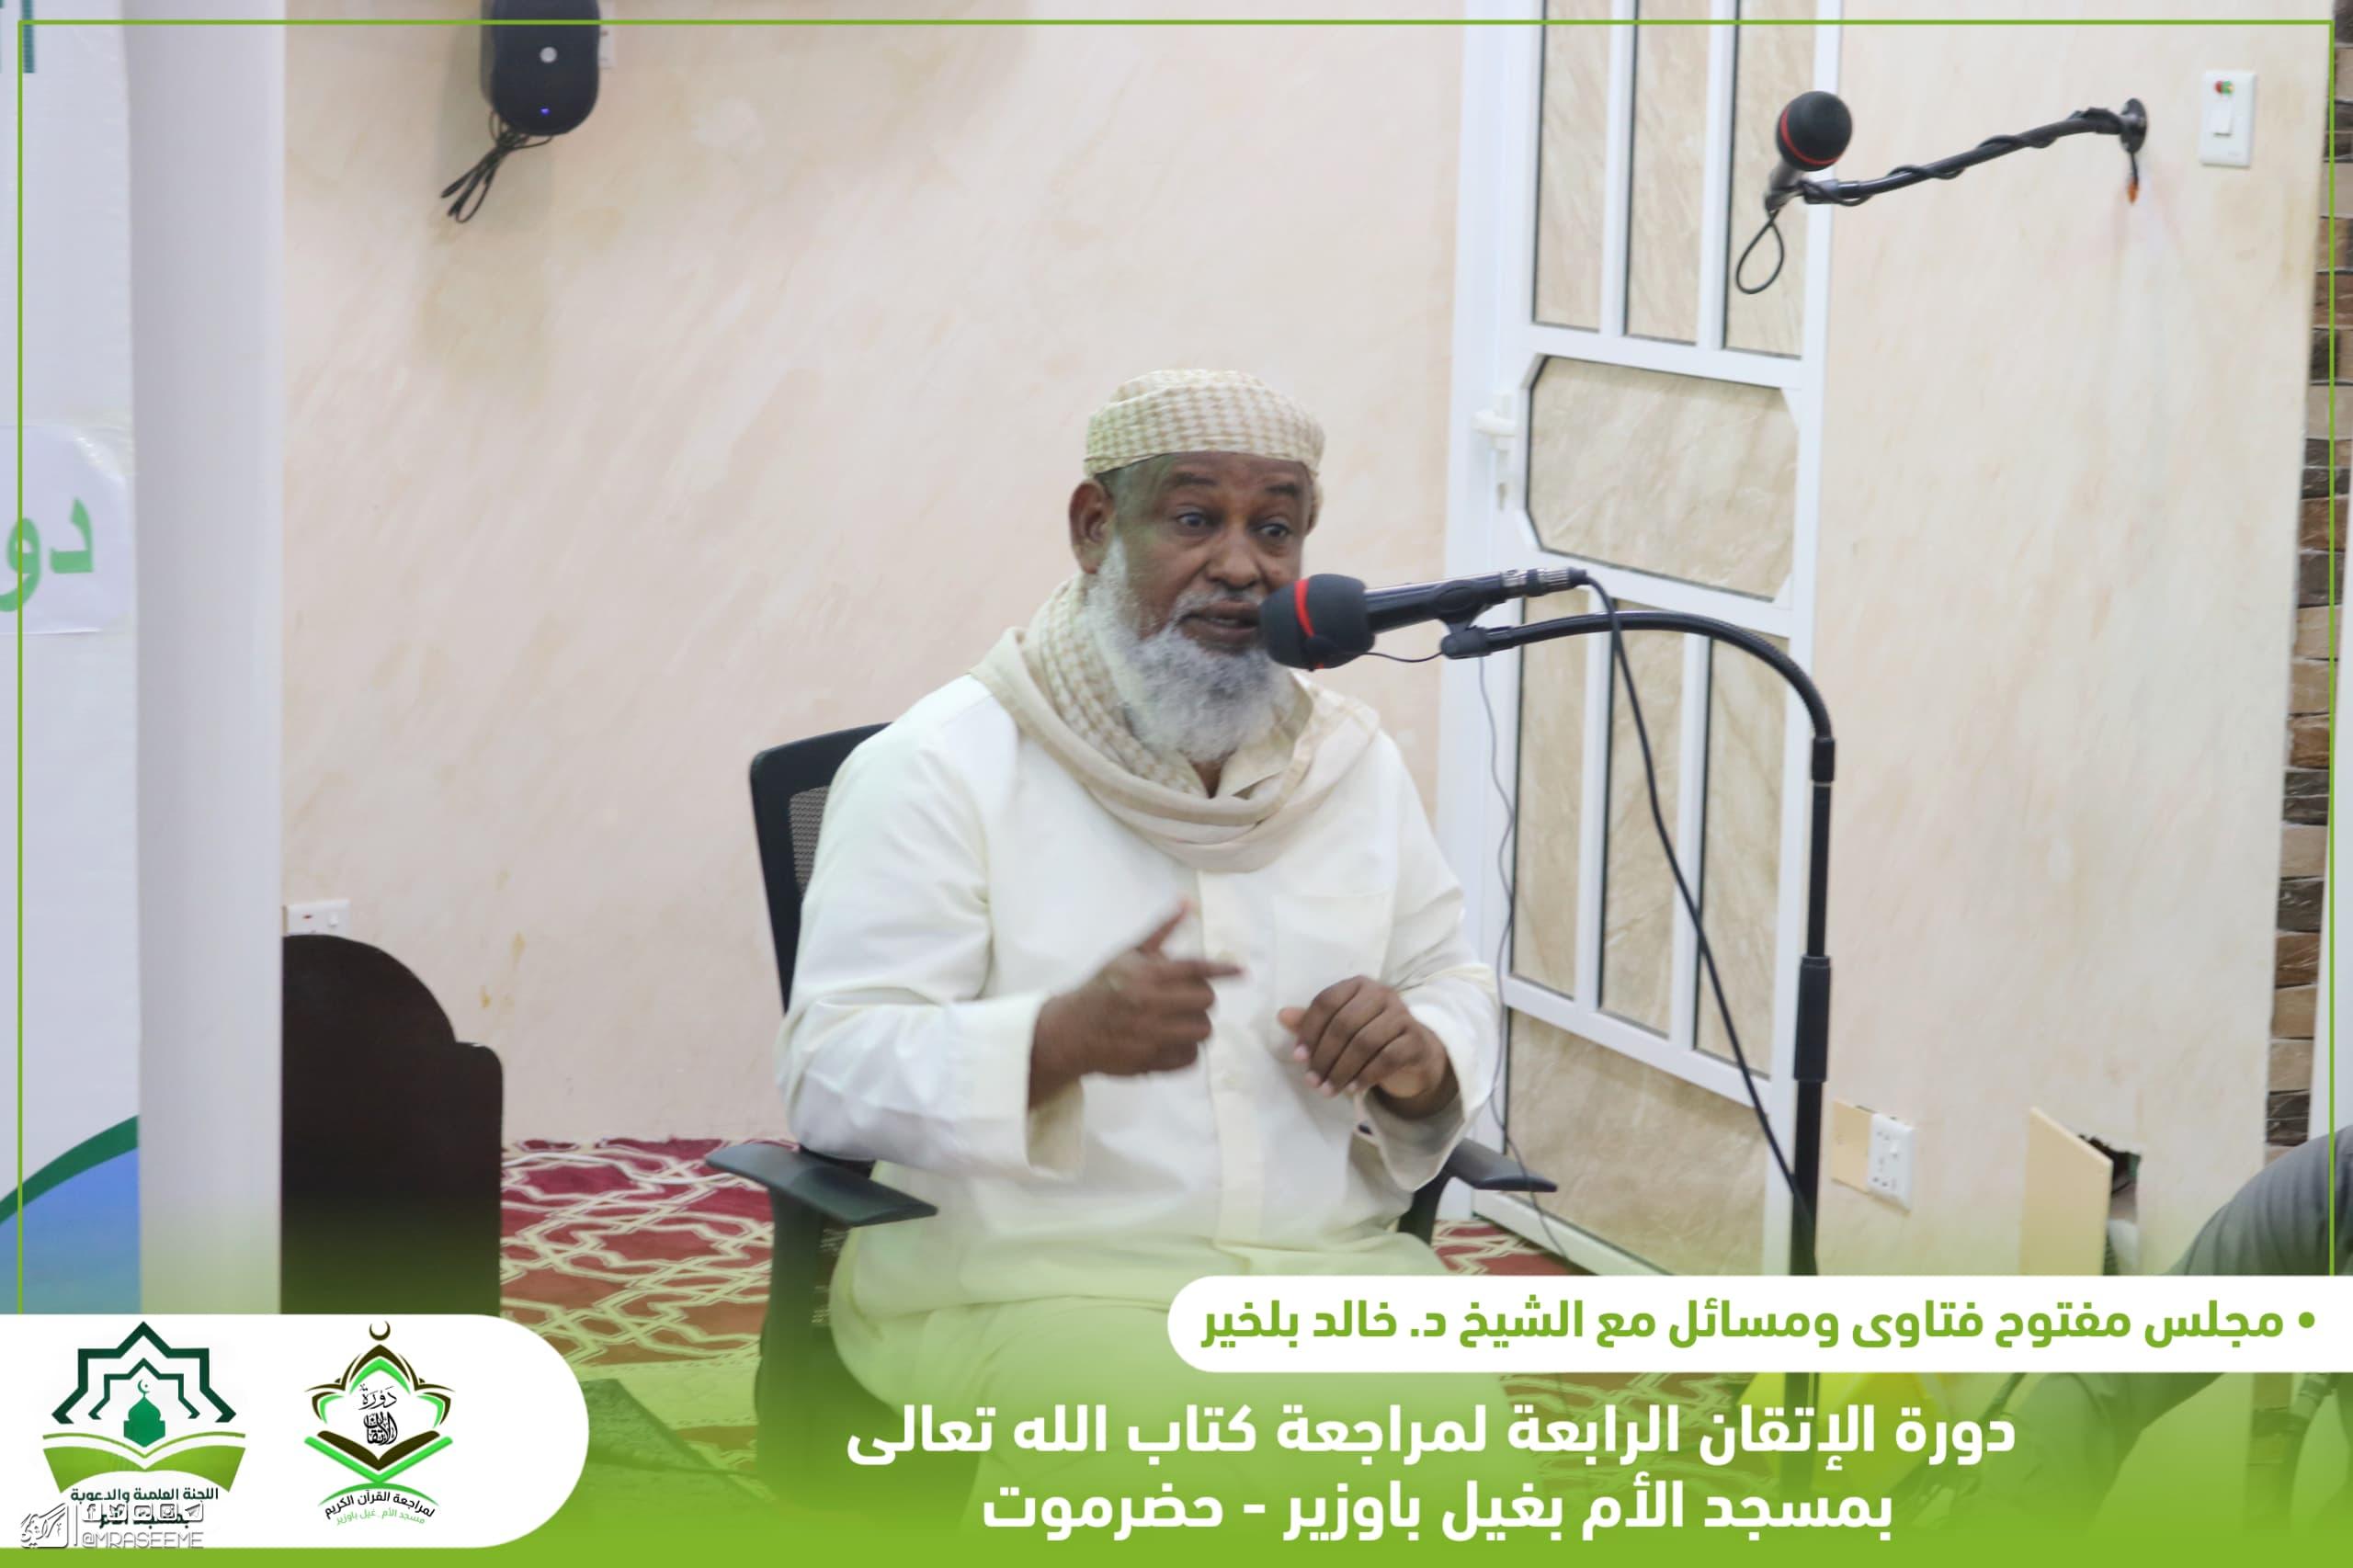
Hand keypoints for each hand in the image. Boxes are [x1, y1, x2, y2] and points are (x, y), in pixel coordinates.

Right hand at [1031, 902, 1241, 1102]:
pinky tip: (1173, 1040)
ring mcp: (1151, 1036)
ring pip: (1203, 1030)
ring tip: (1183, 1020)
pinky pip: (1191, 1058)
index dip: (1223, 970)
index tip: (1241, 972)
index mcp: (1147, 975)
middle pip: (1206, 1001)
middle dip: (1202, 998)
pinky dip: (1187, 1050)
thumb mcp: (1128, 953)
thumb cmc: (1104, 987)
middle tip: (1189, 998)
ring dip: (1198, 1024)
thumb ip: (1161, 930)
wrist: (1071, 1030)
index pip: (1197, 969)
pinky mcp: (1151, 1062)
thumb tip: (1187, 902)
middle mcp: (1150, 1004)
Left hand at [1279, 976, 1454, 1116]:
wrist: (1413, 1050)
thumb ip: (1312, 1022)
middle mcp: (1381, 993)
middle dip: (1324, 1056)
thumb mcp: (1339, 1027)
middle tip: (1312, 1081)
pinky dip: (1367, 1075)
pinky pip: (1388, 1057)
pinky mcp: (1415, 1038)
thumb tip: (1282, 1015)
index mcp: (1358, 985)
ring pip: (1365, 1042)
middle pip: (1344, 1023)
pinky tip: (1353, 1088)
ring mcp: (1402, 1014)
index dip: (1309, 1030)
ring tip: (1329, 1090)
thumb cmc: (1368, 1035)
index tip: (1298, 1058)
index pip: (1327, 1002)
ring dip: (1342, 1070)